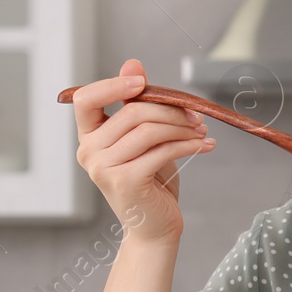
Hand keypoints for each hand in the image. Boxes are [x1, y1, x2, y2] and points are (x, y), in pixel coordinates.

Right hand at [71, 58, 213, 243]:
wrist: (154, 227)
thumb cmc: (151, 182)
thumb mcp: (144, 139)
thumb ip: (135, 104)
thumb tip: (132, 64)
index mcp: (88, 137)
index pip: (86, 99)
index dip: (113, 84)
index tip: (143, 82)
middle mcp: (88, 151)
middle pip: (132, 112)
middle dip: (170, 110)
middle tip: (197, 115)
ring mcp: (103, 168)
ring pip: (149, 130)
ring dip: (182, 127)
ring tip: (202, 131)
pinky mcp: (125, 181)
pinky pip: (162, 150)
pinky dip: (188, 145)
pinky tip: (205, 145)